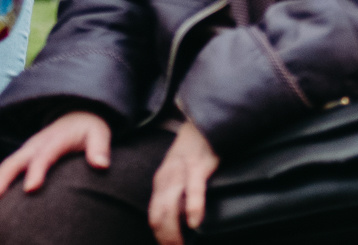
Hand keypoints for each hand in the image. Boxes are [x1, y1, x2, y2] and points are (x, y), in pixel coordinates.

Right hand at [0, 109, 110, 206]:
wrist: (76, 113)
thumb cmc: (88, 128)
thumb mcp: (99, 133)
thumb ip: (99, 148)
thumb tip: (101, 165)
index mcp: (56, 139)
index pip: (45, 155)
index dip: (37, 171)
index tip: (30, 189)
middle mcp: (37, 144)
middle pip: (16, 161)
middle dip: (2, 180)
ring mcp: (27, 149)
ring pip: (6, 166)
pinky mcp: (24, 156)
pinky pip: (6, 169)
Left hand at [148, 118, 220, 244]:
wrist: (202, 124)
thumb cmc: (193, 154)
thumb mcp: (179, 176)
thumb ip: (177, 196)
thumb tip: (183, 225)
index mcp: (161, 184)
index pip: (154, 217)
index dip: (161, 238)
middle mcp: (166, 179)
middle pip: (159, 217)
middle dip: (167, 240)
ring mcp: (180, 173)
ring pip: (171, 207)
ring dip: (175, 232)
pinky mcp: (198, 166)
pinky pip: (193, 189)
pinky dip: (193, 208)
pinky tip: (195, 223)